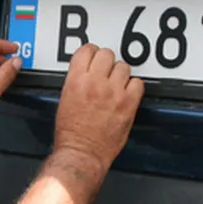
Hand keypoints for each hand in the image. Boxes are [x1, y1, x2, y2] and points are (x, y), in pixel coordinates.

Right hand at [53, 44, 143, 172]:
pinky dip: (134, 87)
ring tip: (117, 84)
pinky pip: (138, 83)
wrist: (82, 153)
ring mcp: (114, 93)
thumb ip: (77, 82)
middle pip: (107, 54)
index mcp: (76, 81)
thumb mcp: (65, 100)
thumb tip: (86, 73)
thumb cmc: (71, 134)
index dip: (91, 52)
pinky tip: (127, 93)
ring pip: (123, 67)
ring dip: (120, 74)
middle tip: (106, 71)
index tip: (94, 57)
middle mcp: (95, 83)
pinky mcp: (128, 104)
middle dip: (106, 62)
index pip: (87, 50)